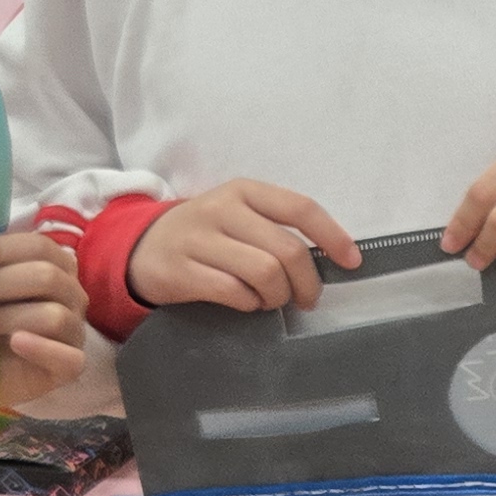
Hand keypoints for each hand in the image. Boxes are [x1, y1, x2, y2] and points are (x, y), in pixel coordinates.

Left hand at [0, 231, 90, 410]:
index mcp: (54, 266)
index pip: (37, 247)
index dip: (1, 248)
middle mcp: (71, 294)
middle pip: (46, 277)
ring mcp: (75, 331)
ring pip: (54, 315)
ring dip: (6, 316)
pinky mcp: (72, 366)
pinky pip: (67, 357)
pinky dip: (41, 348)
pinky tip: (15, 343)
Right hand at [130, 181, 360, 312]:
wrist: (142, 248)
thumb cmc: (207, 234)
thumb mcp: (239, 216)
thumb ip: (277, 229)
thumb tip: (330, 259)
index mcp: (244, 191)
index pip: (300, 208)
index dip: (332, 236)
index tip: (352, 262)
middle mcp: (222, 209)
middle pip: (287, 251)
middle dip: (307, 283)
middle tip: (306, 299)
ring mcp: (198, 239)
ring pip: (264, 273)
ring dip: (278, 296)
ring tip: (272, 301)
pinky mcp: (180, 270)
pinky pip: (233, 293)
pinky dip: (249, 304)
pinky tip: (246, 303)